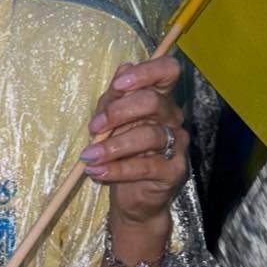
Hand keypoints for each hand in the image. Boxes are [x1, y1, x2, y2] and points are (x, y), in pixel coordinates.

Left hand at [78, 54, 187, 225]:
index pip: (168, 71)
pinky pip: (145, 166)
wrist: (131, 197)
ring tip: (89, 156)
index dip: (146, 72)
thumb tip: (123, 69)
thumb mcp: (109, 121)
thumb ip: (114, 98)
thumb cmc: (120, 152)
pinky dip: (116, 169)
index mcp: (159, 98)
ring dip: (112, 146)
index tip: (118, 84)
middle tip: (94, 127)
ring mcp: (177, 144)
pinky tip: (97, 171)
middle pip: (153, 101)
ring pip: (148, 135)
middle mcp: (172, 117)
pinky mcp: (174, 170)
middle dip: (119, 112)